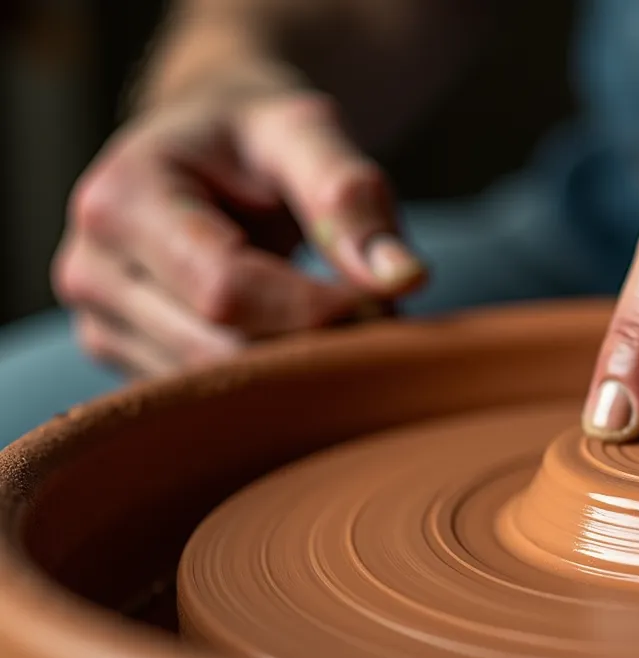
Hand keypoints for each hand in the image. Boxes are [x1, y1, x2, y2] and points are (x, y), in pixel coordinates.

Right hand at [55, 89, 424, 375]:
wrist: (202, 146)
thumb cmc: (255, 136)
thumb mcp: (306, 132)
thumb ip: (352, 196)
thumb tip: (404, 278)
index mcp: (122, 200)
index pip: (226, 289)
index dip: (316, 307)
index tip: (384, 298)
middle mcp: (92, 270)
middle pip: (218, 351)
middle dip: (312, 345)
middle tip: (380, 319)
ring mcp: (101, 325)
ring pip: (215, 388)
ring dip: (295, 371)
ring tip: (342, 321)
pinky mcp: (126, 360)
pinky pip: (209, 400)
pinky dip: (269, 384)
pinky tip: (303, 342)